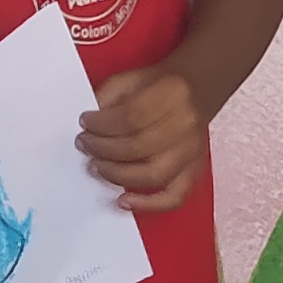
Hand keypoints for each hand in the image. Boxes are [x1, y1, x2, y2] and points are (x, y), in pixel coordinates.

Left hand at [82, 64, 209, 213]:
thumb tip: (87, 126)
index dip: (101, 124)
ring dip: (117, 175)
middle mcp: (185, 125)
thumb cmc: (162, 85)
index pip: (130, 117)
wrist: (197, 88)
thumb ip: (107, 97)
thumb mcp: (131, 78)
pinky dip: (148, 204)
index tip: (85, 123)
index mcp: (171, 95)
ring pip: (153, 175)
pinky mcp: (194, 170)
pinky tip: (123, 200)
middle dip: (102, 149)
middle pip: (138, 147)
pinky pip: (174, 196)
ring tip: (97, 166)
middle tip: (85, 145)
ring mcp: (191, 151)